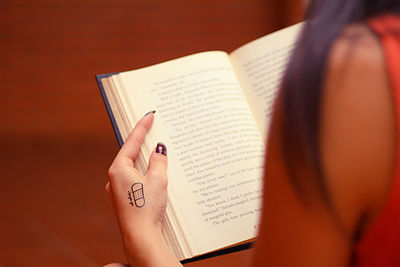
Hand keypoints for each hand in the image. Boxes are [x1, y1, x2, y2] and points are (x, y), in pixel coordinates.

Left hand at [105, 112, 180, 266]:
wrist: (141, 236)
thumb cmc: (146, 208)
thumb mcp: (157, 179)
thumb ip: (158, 160)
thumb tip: (159, 149)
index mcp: (118, 168)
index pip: (132, 142)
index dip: (142, 127)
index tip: (149, 115)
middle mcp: (114, 177)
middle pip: (131, 154)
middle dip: (143, 142)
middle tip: (153, 128)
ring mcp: (118, 189)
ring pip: (133, 167)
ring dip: (145, 159)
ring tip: (158, 149)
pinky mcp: (124, 199)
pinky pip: (135, 179)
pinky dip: (145, 172)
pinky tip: (155, 173)